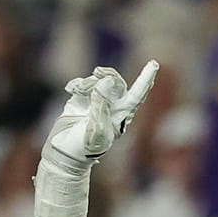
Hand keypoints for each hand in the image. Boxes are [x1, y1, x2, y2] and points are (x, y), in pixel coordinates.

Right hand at [44, 60, 159, 170]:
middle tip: (98, 72)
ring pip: (98, 80)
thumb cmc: (84, 147)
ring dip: (87, 82)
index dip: (145, 79)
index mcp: (122, 116)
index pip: (137, 95)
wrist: (63, 153)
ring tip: (77, 91)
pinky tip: (70, 90)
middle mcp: (112, 107)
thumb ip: (101, 105)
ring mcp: (96, 102)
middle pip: (117, 82)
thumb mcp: (95, 129)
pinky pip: (82, 83)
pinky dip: (76, 83)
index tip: (154, 64)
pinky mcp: (80, 100)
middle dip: (109, 74)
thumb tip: (106, 81)